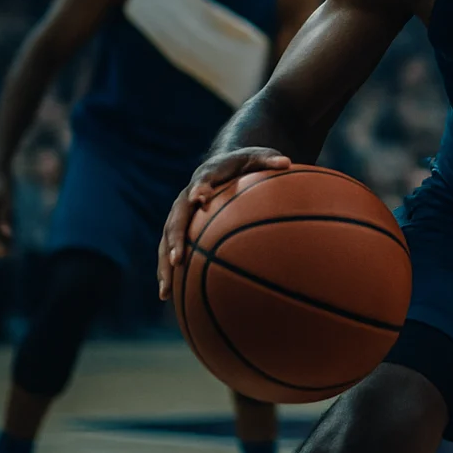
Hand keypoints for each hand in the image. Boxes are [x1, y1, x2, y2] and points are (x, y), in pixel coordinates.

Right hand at [156, 147, 289, 299]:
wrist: (222, 164)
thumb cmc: (244, 163)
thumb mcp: (258, 156)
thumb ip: (269, 160)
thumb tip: (288, 162)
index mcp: (206, 176)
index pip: (200, 182)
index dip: (199, 190)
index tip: (200, 200)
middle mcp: (187, 196)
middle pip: (176, 218)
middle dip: (175, 238)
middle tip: (178, 259)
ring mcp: (181, 214)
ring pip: (166, 239)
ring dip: (165, 263)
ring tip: (165, 291)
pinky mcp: (181, 228)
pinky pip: (170, 249)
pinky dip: (167, 271)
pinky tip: (168, 295)